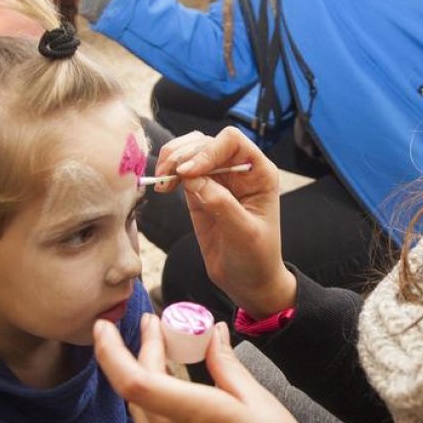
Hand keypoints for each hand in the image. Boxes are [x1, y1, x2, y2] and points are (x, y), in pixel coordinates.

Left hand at [94, 315, 357, 422]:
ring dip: (147, 381)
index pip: (136, 383)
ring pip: (144, 416)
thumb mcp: (263, 404)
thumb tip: (213, 333)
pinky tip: (176, 395)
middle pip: (138, 393)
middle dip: (141, 354)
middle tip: (155, 325)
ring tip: (164, 352)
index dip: (111, 353)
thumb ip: (227, 367)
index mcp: (203, 419)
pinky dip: (159, 410)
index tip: (104, 327)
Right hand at [155, 127, 295, 317]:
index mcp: (259, 172)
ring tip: (162, 182)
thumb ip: (221, 204)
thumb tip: (192, 178)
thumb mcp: (243, 233)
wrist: (247, 280)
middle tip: (168, 178)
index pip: (231, 141)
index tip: (189, 172)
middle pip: (206, 141)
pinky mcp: (200, 191)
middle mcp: (239, 169)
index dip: (207, 150)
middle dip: (184, 155)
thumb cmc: (256, 257)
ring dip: (172, 160)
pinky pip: (181, 171)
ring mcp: (218, 179)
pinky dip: (168, 174)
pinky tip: (162, 187)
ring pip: (191, 151)